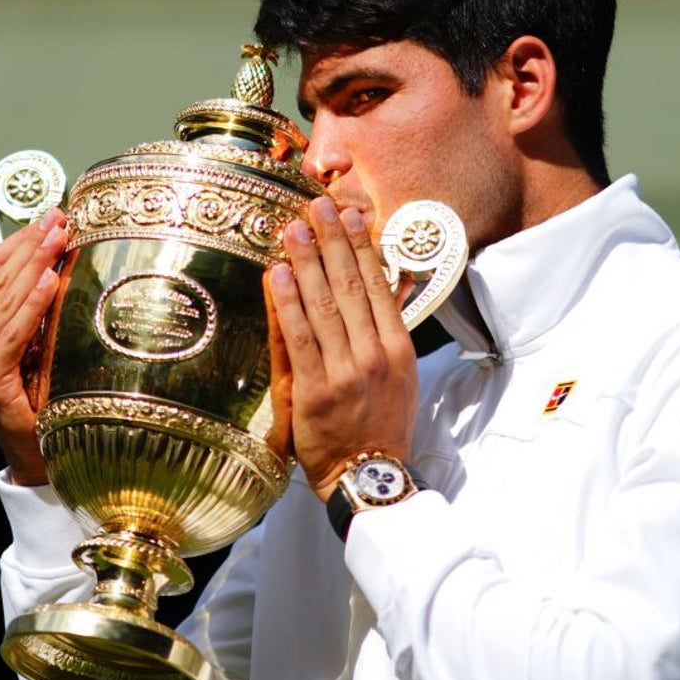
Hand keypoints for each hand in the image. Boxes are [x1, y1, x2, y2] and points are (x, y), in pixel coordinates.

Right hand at [0, 209, 68, 484]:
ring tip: (57, 237)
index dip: (19, 239)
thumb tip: (64, 263)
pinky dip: (31, 306)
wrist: (36, 454)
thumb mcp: (39, 347)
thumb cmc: (43, 399)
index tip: (50, 213)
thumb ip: (38, 312)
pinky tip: (48, 283)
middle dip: (31, 244)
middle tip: (59, 215)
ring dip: (35, 264)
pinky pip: (13, 334)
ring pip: (5, 300)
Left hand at [264, 196, 418, 502]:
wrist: (369, 473)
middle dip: (332, 242)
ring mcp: (346, 371)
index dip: (363, 247)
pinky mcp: (316, 389)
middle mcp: (374, 354)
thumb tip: (393, 284)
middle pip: (351, 286)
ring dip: (307, 262)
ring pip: (325, 305)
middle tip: (318, 206)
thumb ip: (391, 329)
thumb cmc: (382, 424)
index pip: (378, 286)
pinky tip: (277, 275)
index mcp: (397, 348)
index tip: (351, 216)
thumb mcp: (402, 376)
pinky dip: (288, 303)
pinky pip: (299, 337)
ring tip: (293, 229)